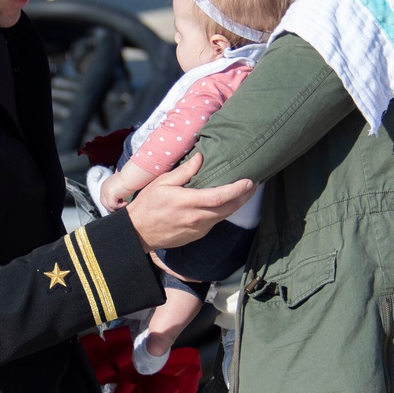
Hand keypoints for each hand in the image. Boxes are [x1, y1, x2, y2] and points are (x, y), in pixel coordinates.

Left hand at [100, 176, 128, 210]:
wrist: (131, 177)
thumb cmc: (128, 180)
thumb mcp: (119, 186)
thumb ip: (115, 191)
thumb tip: (118, 199)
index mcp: (105, 185)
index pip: (104, 198)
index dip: (112, 202)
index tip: (121, 202)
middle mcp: (103, 188)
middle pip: (104, 203)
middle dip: (113, 206)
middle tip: (122, 205)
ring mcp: (105, 192)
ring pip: (108, 206)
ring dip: (117, 207)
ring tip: (125, 203)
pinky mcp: (109, 196)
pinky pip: (113, 206)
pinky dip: (120, 205)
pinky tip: (127, 201)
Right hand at [126, 154, 254, 252]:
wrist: (139, 232)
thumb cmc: (148, 204)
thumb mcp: (161, 183)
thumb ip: (183, 171)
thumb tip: (201, 157)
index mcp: (187, 203)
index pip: (219, 197)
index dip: (237, 190)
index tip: (250, 181)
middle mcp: (196, 218)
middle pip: (229, 208)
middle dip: (244, 196)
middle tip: (254, 184)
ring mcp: (198, 229)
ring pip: (224, 216)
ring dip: (237, 204)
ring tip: (245, 191)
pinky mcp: (198, 235)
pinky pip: (215, 222)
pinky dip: (224, 212)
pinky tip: (226, 203)